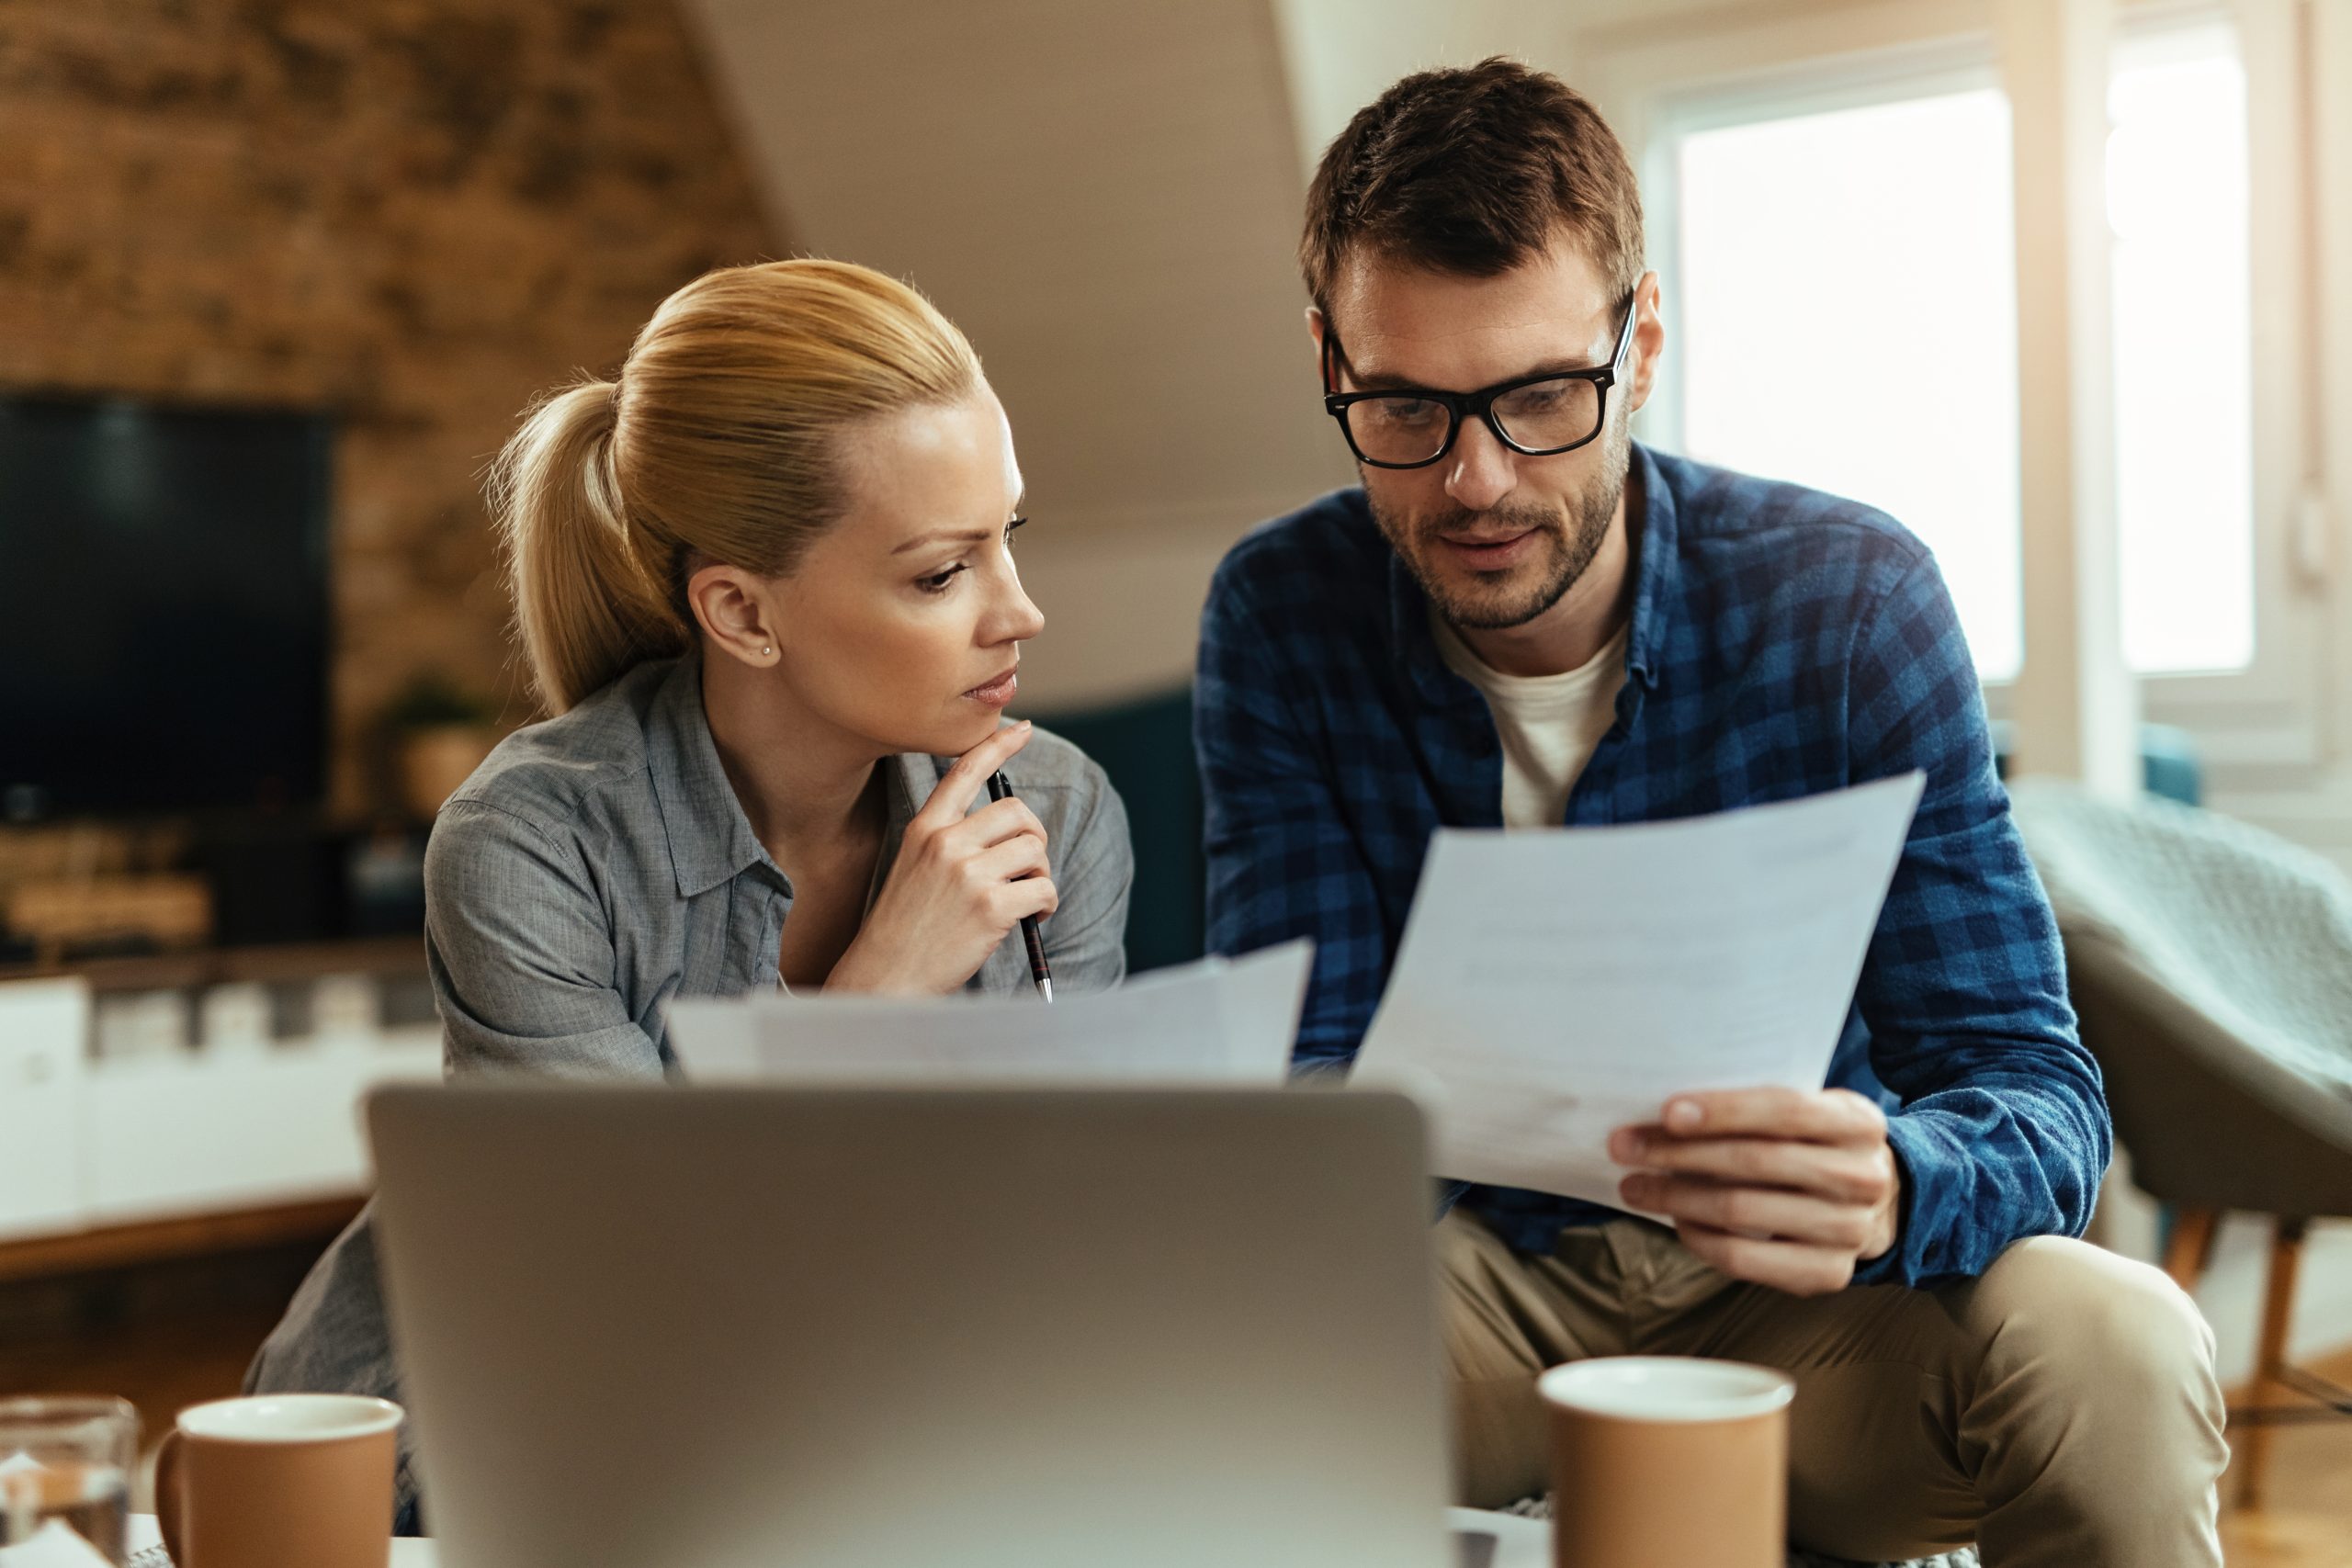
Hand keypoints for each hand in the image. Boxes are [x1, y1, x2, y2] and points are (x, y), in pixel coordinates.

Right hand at [825, 722, 1056, 995]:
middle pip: (1018, 813)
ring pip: (1035, 850)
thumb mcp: (913, 868)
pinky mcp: (990, 906)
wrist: (886, 977)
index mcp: (925, 829)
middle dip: (1033, 839)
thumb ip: (950, 842)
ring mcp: (968, 874)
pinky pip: (1043, 888)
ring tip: (1025, 897)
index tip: (1019, 728)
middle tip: (1026, 868)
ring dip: (1041, 874)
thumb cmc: (905, 928)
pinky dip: (1047, 903)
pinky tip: (1032, 918)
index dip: (996, 745)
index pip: (964, 771)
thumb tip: (1009, 829)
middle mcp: (946, 843)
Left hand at [1608, 1087, 1900, 1296]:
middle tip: (1625, 1147)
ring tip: (1635, 1186)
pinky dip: (1698, 1237)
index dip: (1723, 1111)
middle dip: (1678, 1153)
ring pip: (1741, 1211)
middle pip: (1754, 1162)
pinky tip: (1675, 1219)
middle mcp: (1862, 1177)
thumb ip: (1756, 1109)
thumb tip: (1664, 1112)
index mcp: (1858, 1123)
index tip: (1665, 1112)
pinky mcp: (1827, 1274)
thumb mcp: (1808, 1114)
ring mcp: (1849, 1231)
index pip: (1784, 1111)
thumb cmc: (1816, 1147)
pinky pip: (1743, 1258)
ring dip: (1676, 1196)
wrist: (1879, 1206)